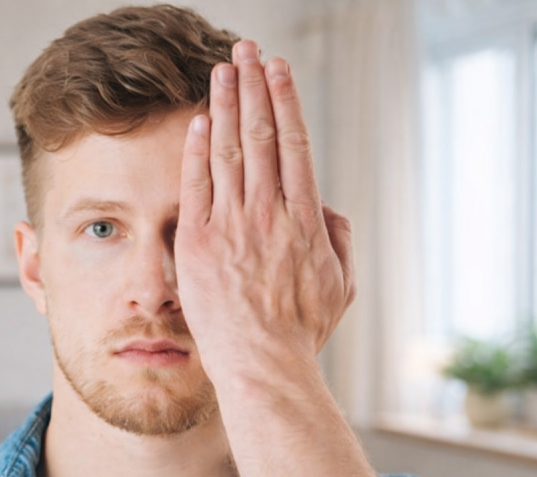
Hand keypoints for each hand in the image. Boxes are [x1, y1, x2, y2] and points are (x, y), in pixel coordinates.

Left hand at [175, 39, 355, 383]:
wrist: (263, 365)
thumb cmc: (301, 331)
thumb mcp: (341, 284)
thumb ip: (338, 238)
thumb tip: (326, 207)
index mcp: (306, 218)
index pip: (294, 144)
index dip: (284, 102)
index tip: (278, 72)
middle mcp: (268, 213)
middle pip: (259, 135)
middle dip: (253, 88)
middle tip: (247, 50)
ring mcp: (231, 226)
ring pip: (226, 151)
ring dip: (222, 105)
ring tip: (220, 70)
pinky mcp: (196, 243)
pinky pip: (195, 186)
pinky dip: (195, 150)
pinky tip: (195, 120)